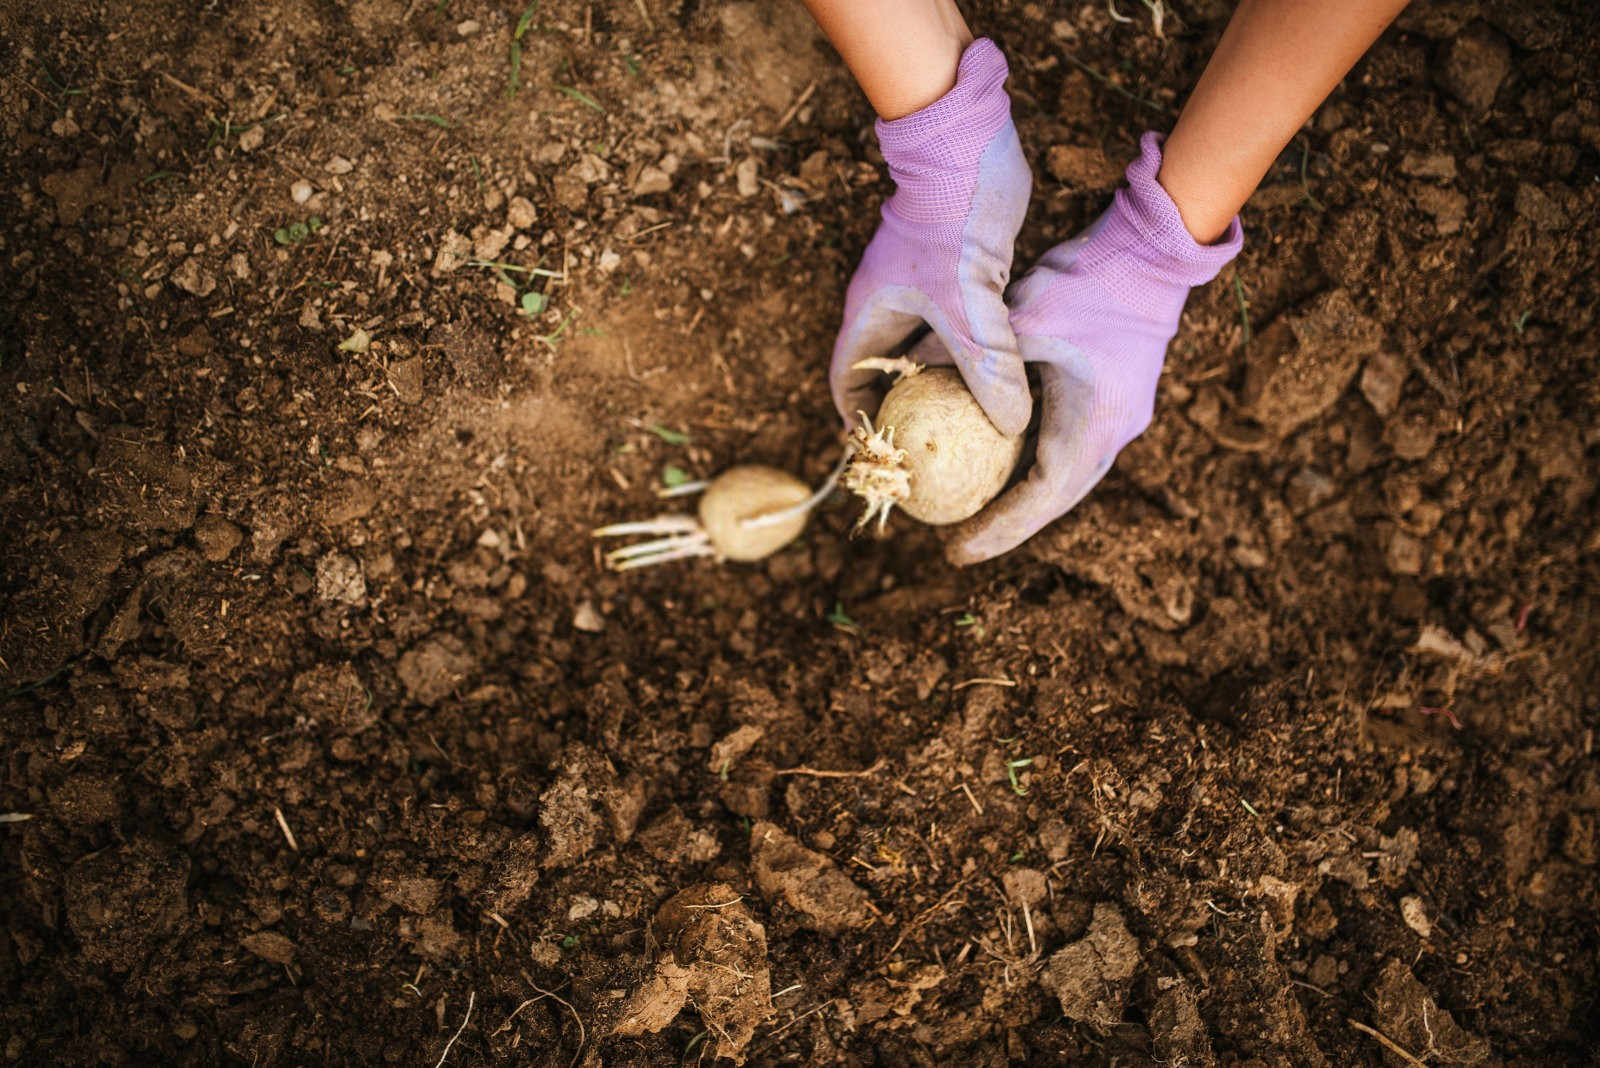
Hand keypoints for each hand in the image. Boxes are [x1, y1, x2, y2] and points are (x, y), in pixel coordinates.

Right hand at [829, 38, 1032, 437]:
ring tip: (968, 434)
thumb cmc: (953, 218)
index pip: (849, 383)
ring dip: (944, 391)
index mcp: (870, 314)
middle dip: (906, 416)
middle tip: (933, 456)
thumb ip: (989, 367)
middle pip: (888, 376)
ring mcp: (924, 291)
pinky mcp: (959, 279)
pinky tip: (1002, 389)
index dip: (861, 424)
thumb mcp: (971, 305)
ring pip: (927, 356)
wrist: (970, 145)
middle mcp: (891, 307)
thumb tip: (1011, 426)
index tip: (886, 459)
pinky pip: (961, 335)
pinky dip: (974, 364)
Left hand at [942, 132, 1243, 564]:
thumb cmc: (1089, 283)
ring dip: (1021, 497)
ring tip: (972, 510)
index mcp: (1092, 425)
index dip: (998, 529)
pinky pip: (1068, 447)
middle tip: (958, 541)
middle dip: (1007, 525)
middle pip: (1054, 499)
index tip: (956, 549)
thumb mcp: (1023, 316)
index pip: (1041, 499)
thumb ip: (974, 354)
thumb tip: (908, 373)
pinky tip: (994, 459)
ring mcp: (1118, 420)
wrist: (1152, 254)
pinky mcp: (1114, 402)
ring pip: (1064, 476)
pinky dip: (1033, 462)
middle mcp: (1111, 434)